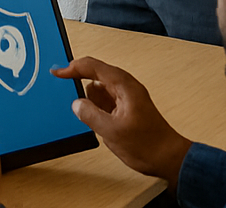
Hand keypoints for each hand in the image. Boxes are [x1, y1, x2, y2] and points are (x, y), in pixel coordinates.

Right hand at [52, 57, 191, 189]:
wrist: (168, 159)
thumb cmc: (149, 144)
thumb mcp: (111, 131)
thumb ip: (89, 115)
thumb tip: (76, 104)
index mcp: (124, 86)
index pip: (92, 66)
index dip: (72, 68)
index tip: (57, 73)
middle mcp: (125, 87)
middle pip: (94, 76)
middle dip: (80, 86)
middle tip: (70, 98)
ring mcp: (126, 98)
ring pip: (98, 90)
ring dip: (90, 101)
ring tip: (90, 118)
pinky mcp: (126, 108)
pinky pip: (104, 102)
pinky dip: (96, 108)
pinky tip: (96, 122)